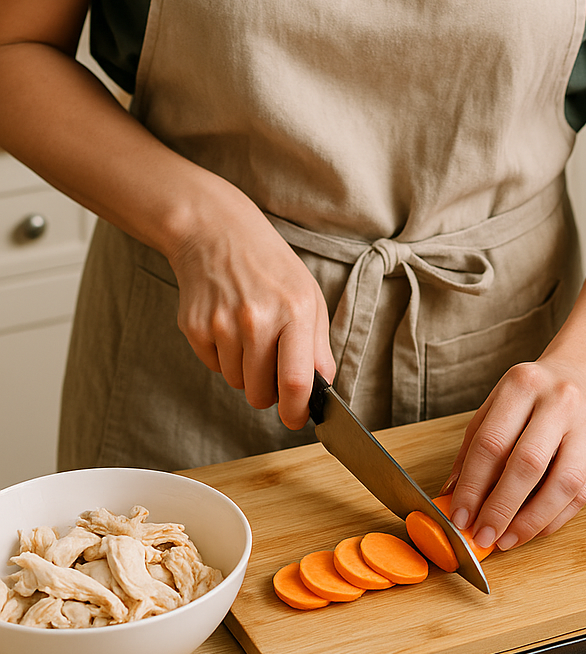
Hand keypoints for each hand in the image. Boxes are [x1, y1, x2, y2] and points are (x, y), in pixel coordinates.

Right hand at [168, 187, 335, 429]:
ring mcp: (222, 324)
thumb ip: (319, 347)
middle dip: (269, 394)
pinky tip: (229, 327)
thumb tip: (321, 388)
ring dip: (247, 373)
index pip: (295, 381)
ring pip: (237, 383)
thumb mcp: (309, 298)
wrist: (216, 232)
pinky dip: (224, 358)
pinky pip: (214, 367)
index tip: (296, 421)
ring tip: (250, 337)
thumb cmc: (271, 269)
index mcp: (294, 313)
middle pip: (260, 394)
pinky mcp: (195, 327)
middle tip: (272, 369)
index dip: (296, 412)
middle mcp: (257, 320)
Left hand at [444, 353, 585, 550]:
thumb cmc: (538, 392)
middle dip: (501, 508)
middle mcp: (560, 401)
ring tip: (507, 540)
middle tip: (483, 536)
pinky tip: (534, 530)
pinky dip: (555, 518)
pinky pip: (582, 493)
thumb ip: (474, 446)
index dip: (472, 486)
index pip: (491, 443)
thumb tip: (453, 494)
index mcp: (523, 385)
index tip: (460, 516)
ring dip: (531, 521)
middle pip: (527, 464)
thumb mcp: (499, 403)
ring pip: (563, 484)